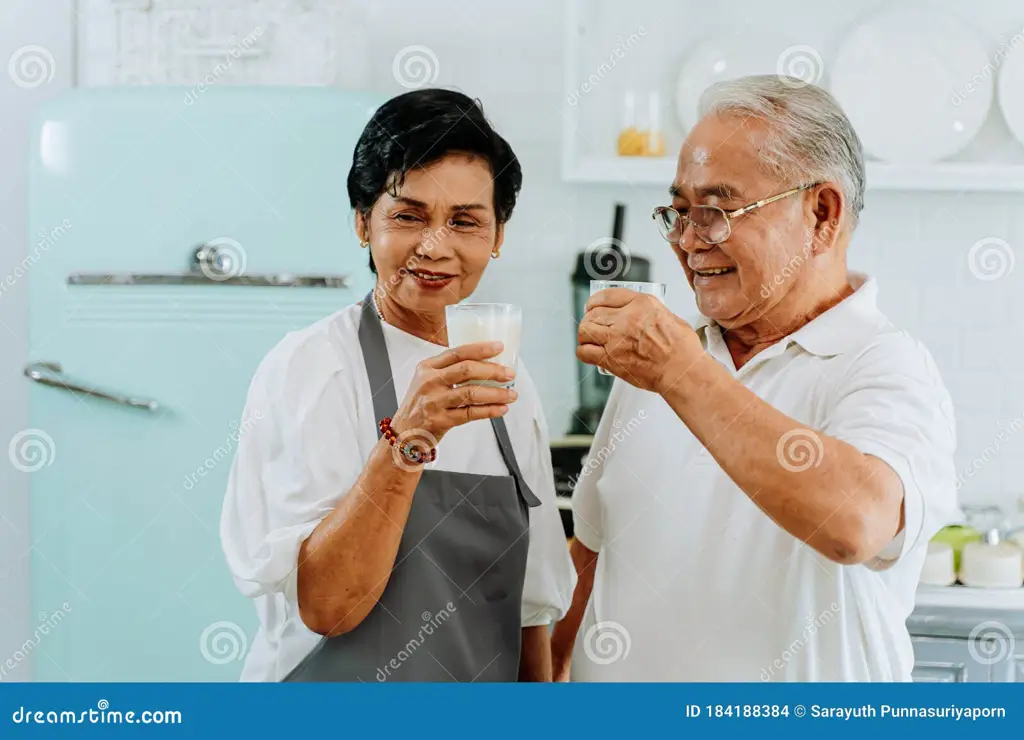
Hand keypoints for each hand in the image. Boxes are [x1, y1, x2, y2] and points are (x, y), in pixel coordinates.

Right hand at [390, 342, 517, 445]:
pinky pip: (470, 413)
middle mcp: (429, 382)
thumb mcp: (427, 381)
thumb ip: (449, 370)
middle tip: (509, 374)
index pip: (457, 352)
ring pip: (471, 393)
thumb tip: (487, 364)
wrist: (404, 434)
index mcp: (428, 367)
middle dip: (493, 371)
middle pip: (466, 370)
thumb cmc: (421, 405)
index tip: (499, 347)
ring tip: (511, 394)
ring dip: (496, 393)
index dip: (480, 348)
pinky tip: (501, 409)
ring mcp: (434, 402)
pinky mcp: (440, 420)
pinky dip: (489, 411)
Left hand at [577, 288, 702, 393]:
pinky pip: (584, 352)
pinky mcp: (611, 359)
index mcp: (642, 304)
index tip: (593, 305)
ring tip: (590, 337)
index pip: (607, 295)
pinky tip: (589, 352)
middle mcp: (626, 318)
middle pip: (593, 313)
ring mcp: (616, 339)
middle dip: (589, 318)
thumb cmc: (681, 349)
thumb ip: (648, 312)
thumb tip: (637, 313)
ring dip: (585, 333)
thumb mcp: (668, 316)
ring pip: (585, 330)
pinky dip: (583, 352)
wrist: (681, 371)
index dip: (595, 300)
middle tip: (591, 323)